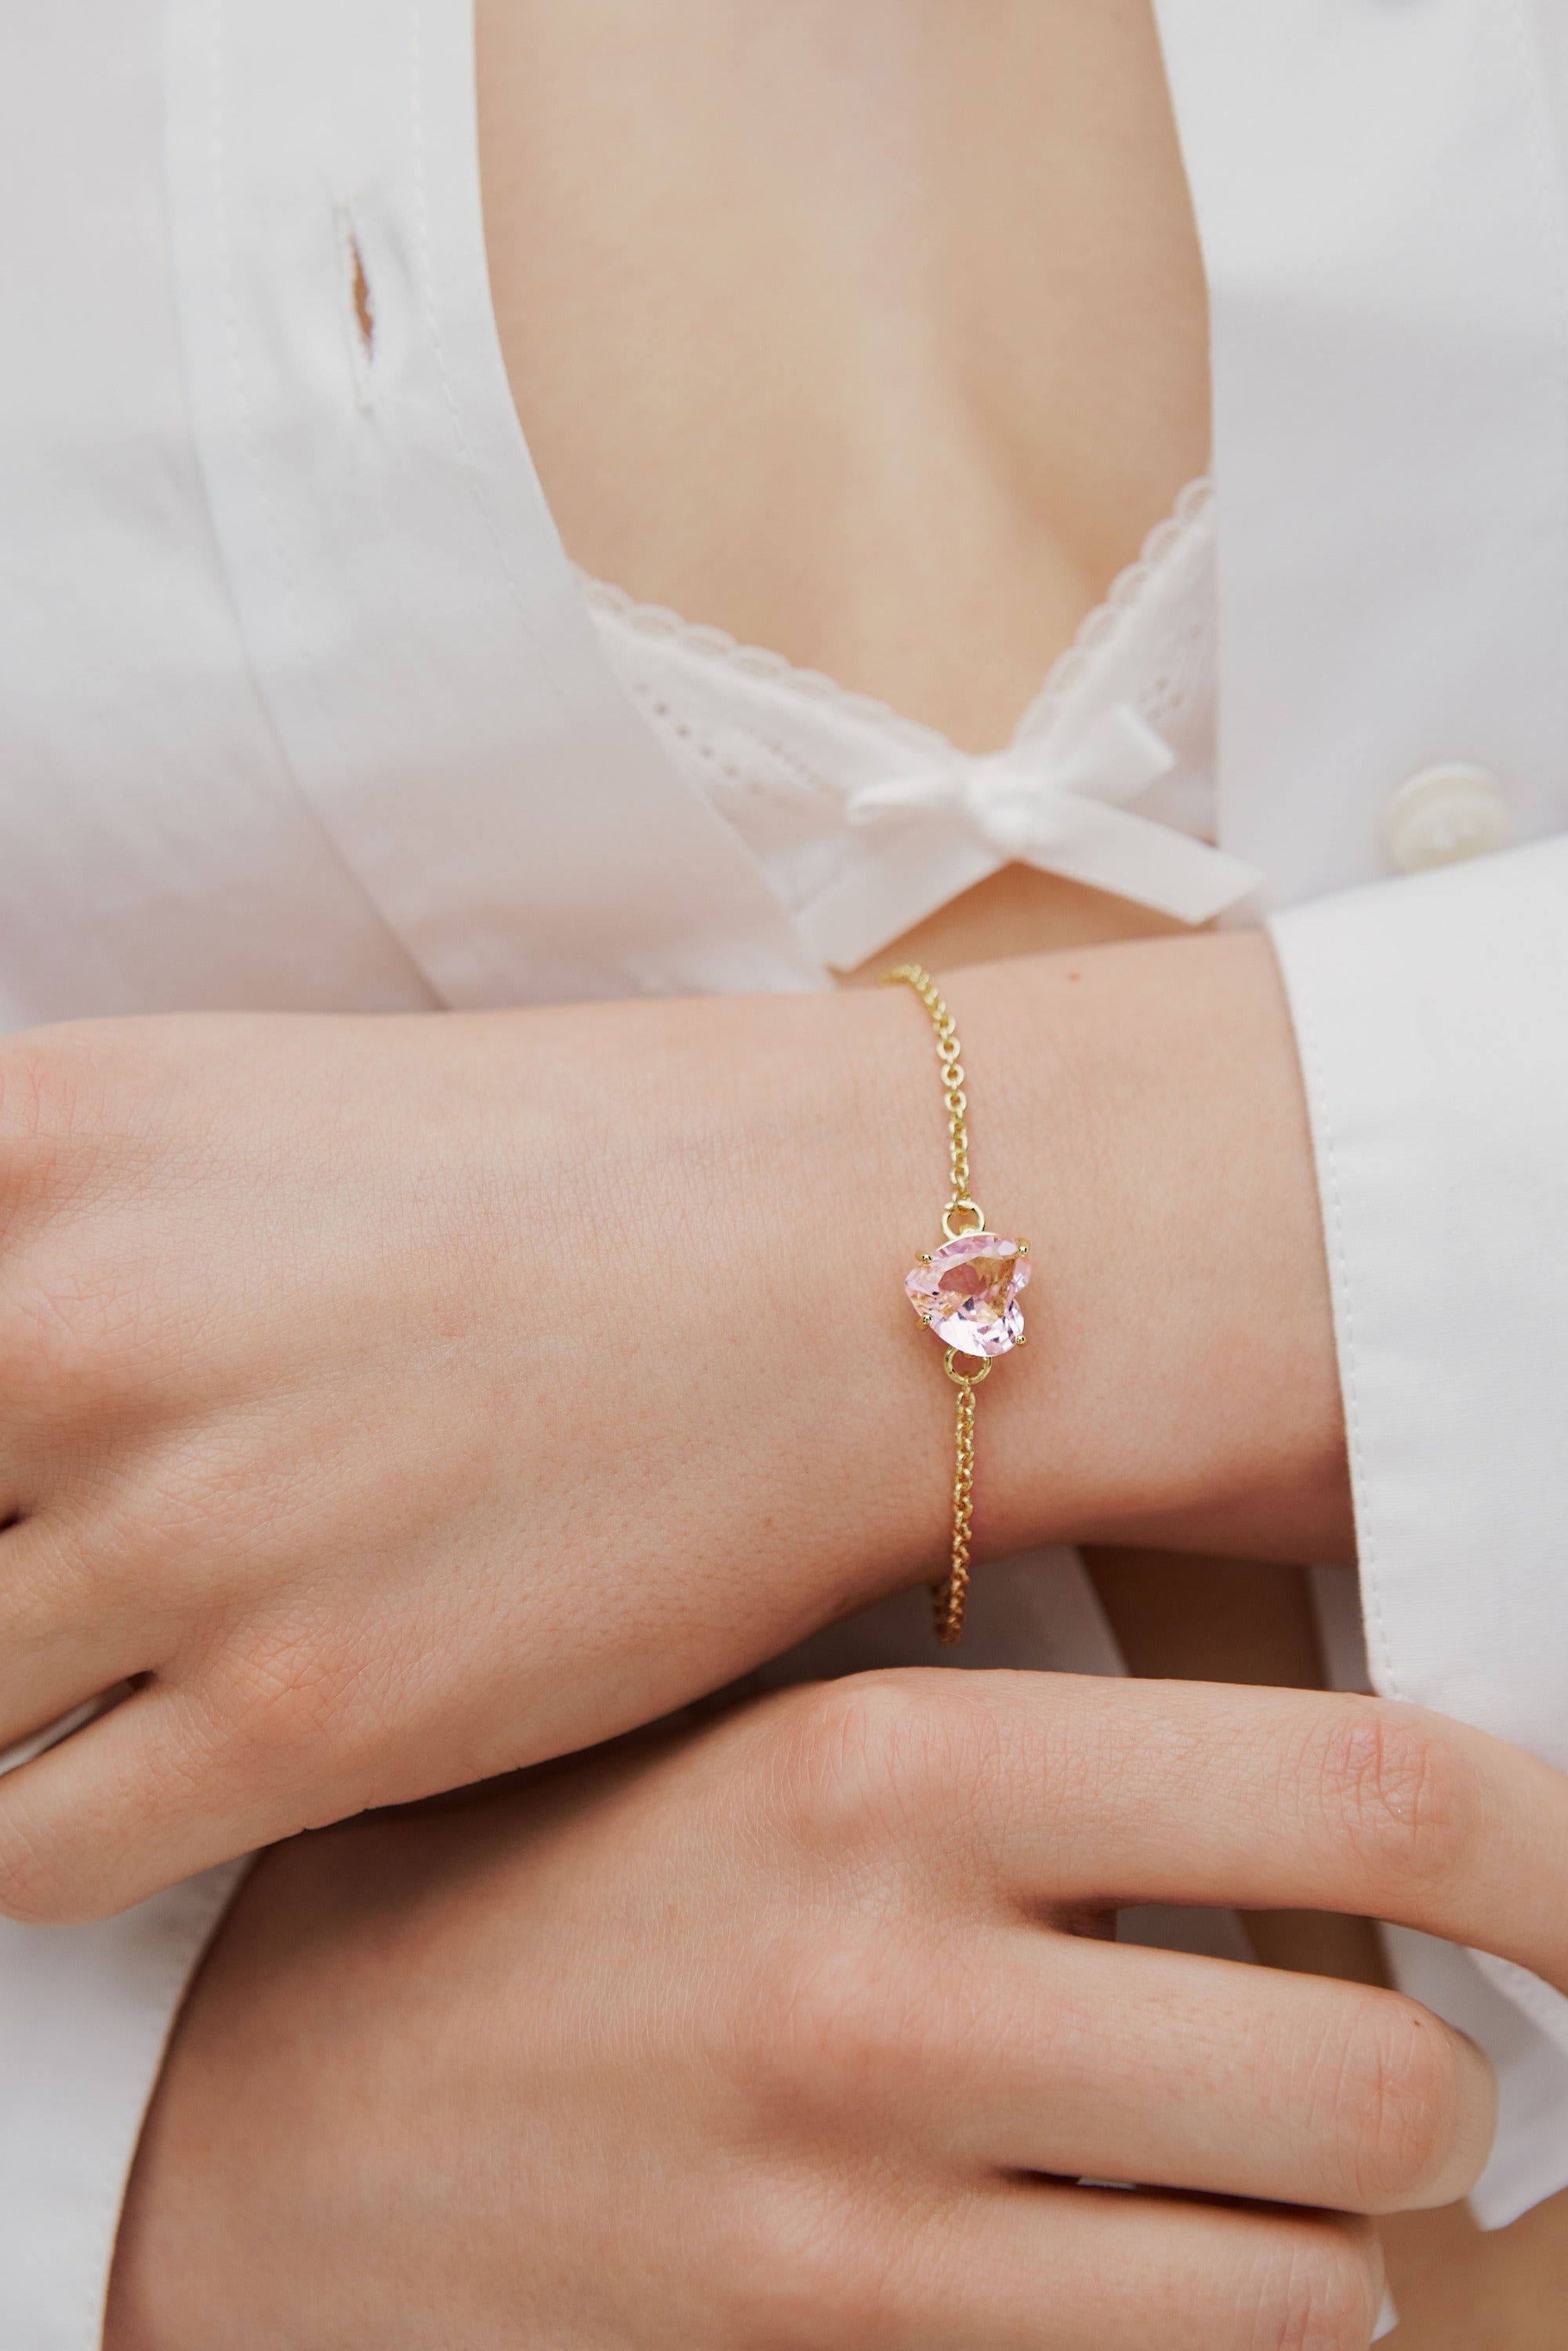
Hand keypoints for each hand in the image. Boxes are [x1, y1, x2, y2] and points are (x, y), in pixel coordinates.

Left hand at [0, 937, 1347, 1920]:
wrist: (846, 1260)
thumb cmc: (573, 1171)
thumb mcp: (241, 1121)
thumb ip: (36, 1241)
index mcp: (37, 1135)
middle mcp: (66, 1324)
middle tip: (51, 1562)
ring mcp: (185, 1530)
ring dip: (0, 1692)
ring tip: (106, 1657)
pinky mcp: (303, 1716)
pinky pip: (22, 1857)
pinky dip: (45, 1827)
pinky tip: (157, 1756)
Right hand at [107, 1669, 1567, 2350]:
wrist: (258, 2135)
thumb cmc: (545, 1885)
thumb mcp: (762, 1732)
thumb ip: (1034, 1739)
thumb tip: (1360, 1780)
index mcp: (888, 1758)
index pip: (1371, 1797)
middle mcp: (891, 1992)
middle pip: (1387, 2083)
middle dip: (1443, 2088)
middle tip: (1378, 2058)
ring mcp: (855, 2238)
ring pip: (1314, 2295)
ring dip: (1319, 2249)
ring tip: (1201, 2179)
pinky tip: (1114, 2276)